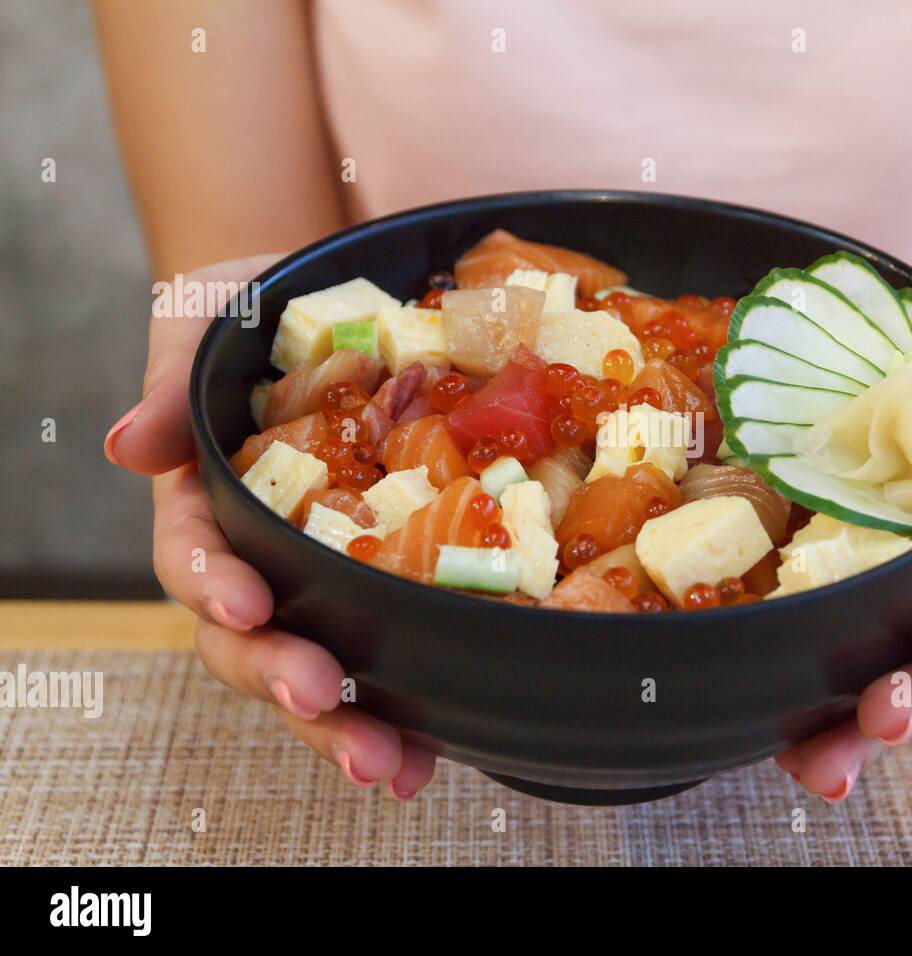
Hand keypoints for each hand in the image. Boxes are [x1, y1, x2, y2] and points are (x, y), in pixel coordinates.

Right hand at [105, 256, 438, 798]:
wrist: (333, 311)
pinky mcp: (382, 586)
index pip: (194, 556)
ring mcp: (318, 582)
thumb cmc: (254, 315)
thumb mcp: (208, 325)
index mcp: (205, 503)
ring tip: (391, 766)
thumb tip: (126, 446)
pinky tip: (432, 754)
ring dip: (348, 726)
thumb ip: (172, 384)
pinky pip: (388, 655)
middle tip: (326, 706)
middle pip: (250, 640)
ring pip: (317, 666)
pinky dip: (406, 712)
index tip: (247, 603)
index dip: (215, 585)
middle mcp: (256, 558)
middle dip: (284, 679)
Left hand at [774, 280, 911, 800]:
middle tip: (877, 729)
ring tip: (819, 770)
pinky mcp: (792, 569)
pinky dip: (781, 691)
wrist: (853, 315)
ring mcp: (853, 573)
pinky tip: (761, 735)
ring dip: (841, 727)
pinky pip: (788, 636)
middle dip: (908, 699)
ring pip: (857, 665)